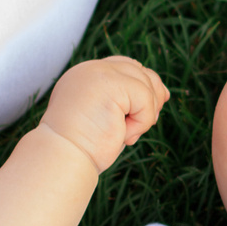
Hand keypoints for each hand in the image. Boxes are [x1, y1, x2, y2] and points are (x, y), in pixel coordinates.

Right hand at [35, 57, 168, 172]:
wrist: (62, 159)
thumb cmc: (83, 148)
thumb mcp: (108, 119)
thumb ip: (127, 102)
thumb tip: (164, 93)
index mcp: (85, 75)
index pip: (124, 66)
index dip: (145, 84)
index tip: (154, 107)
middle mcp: (90, 69)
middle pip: (139, 71)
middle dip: (152, 97)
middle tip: (148, 123)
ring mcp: (99, 72)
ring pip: (146, 85)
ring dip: (144, 114)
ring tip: (126, 134)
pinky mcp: (111, 83)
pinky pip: (146, 99)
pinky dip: (141, 123)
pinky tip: (123, 136)